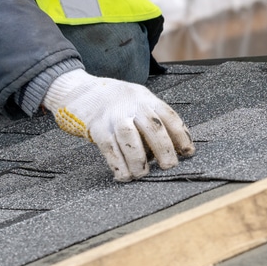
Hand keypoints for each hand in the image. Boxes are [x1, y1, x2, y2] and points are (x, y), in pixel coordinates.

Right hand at [43, 70, 194, 180]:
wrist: (77, 90)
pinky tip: (124, 175)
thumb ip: (152, 118)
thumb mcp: (136, 100)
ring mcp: (112, 115)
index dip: (181, 135)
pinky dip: (118, 164)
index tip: (189, 152)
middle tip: (169, 166)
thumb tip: (174, 147)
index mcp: (145, 98)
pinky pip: (109, 148)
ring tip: (143, 174)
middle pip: (153, 127)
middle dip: (164, 149)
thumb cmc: (112, 101)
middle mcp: (131, 104)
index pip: (169, 116)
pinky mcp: (95, 126)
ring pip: (130, 138)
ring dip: (139, 159)